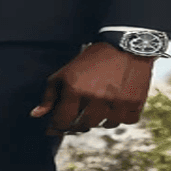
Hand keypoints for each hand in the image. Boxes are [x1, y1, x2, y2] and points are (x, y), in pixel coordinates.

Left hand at [30, 42, 154, 135]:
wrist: (125, 45)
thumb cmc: (93, 59)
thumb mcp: (66, 73)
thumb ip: (50, 95)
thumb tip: (36, 115)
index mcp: (75, 89)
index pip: (62, 121)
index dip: (59, 124)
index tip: (61, 122)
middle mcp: (95, 98)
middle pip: (83, 125)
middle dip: (80, 121)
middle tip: (83, 110)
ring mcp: (116, 102)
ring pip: (105, 125)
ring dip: (102, 118)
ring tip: (102, 102)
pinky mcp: (134, 102)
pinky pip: (126, 121)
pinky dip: (121, 115)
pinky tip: (117, 103)